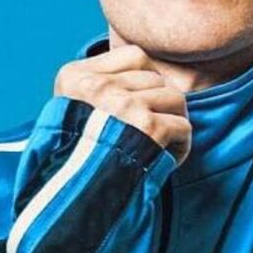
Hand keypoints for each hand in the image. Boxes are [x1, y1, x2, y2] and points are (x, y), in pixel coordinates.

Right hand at [54, 44, 191, 165]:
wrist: (70, 196)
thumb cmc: (74, 156)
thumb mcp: (70, 108)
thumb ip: (98, 85)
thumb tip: (149, 75)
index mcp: (76, 76)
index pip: (135, 56)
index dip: (145, 79)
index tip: (139, 103)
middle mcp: (98, 86)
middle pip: (157, 78)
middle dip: (161, 103)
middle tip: (152, 129)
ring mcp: (123, 105)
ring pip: (174, 97)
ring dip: (173, 121)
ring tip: (161, 141)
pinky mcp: (146, 128)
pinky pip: (182, 125)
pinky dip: (181, 144)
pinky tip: (166, 157)